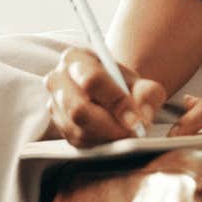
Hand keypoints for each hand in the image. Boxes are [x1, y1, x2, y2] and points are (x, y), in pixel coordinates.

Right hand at [42, 46, 166, 147]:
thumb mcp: (141, 83)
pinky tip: (112, 136)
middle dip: (110, 125)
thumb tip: (141, 116)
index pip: (92, 80)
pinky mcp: (57, 126)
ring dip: (105, 136)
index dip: (116, 102)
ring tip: (126, 133)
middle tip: (132, 132)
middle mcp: (58, 79)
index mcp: (76, 58)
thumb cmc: (123, 85)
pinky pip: (77, 141)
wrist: (110, 93)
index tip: (136, 119)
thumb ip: (147, 94)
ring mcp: (54, 104)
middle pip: (79, 109)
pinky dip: (98, 143)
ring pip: (77, 129)